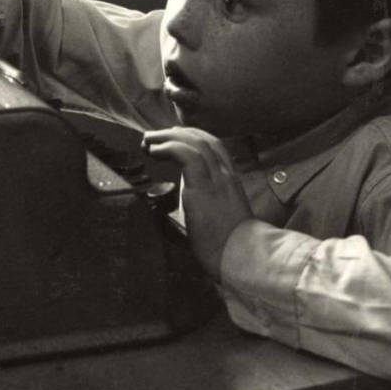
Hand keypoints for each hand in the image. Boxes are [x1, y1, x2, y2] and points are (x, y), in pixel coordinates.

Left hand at [142, 126, 252, 277]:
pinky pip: (185, 156)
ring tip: (148, 140)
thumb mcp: (219, 219)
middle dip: (177, 133)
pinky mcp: (204, 187)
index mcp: (230, 181)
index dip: (193, 138)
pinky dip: (168, 148)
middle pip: (203, 140)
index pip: (215, 147)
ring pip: (194, 143)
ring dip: (168, 137)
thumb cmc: (231, 247)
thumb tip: (184, 207)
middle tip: (155, 136)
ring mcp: (216, 179)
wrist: (242, 256)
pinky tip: (154, 151)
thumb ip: (205, 206)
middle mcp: (225, 175)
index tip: (174, 137)